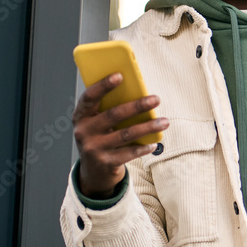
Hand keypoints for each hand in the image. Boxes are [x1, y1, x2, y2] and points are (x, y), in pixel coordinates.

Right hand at [72, 73, 168, 198]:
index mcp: (81, 116)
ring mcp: (93, 148)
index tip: (120, 75)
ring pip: (126, 134)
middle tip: (156, 99)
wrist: (94, 172)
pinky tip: (154, 143)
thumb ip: (110, 109)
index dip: (103, 86)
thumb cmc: (100, 138)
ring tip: (164, 122)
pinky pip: (129, 153)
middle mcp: (84, 132)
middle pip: (113, 115)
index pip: (89, 97)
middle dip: (137, 106)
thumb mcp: (98, 123)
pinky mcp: (105, 163)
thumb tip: (138, 92)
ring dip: (148, 127)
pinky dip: (143, 147)